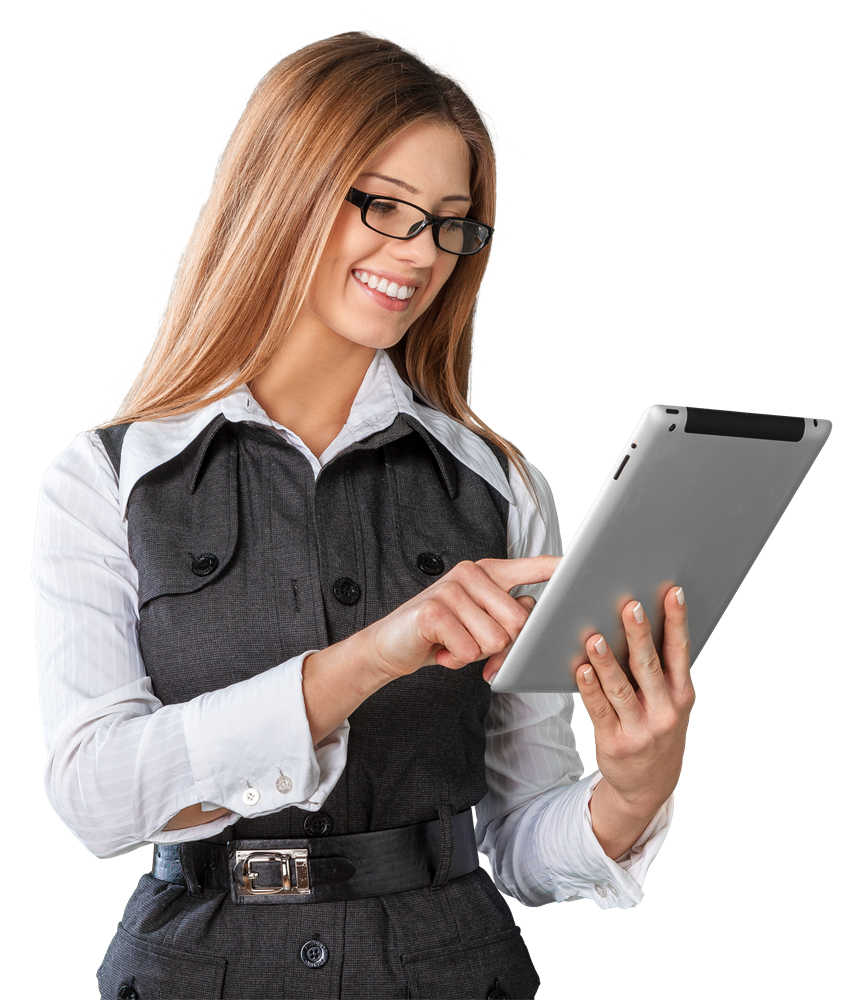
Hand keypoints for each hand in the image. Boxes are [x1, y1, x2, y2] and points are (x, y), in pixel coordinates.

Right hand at [360, 556, 559, 682]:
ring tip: (454, 645)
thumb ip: (507, 615)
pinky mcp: (433, 611)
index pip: (531, 567)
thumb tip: (531, 620)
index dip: (556, 567)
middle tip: (474, 646)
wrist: (390, 645)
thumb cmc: (442, 634)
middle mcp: (471, 573)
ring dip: (476, 655)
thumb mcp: (479, 620)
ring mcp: (450, 588)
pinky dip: (456, 661)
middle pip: (519, 621)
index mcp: (488, 572)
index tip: (580, 563)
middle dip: (502, 646)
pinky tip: (440, 651)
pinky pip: (467, 649)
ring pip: (495, 639)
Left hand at [576, 586, 694, 814]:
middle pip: (649, 666)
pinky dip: (590, 688)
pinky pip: (599, 710)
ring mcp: (640, 728)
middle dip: (639, 634)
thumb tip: (639, 622)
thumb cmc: (657, 730)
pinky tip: (581, 669)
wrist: (649, 785)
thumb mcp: (672, 703)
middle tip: (630, 606)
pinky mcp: (615, 741)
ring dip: (607, 662)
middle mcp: (665, 710)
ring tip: (596, 638)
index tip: (673, 592)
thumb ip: (660, 670)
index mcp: (681, 694)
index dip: (677, 620)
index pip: (679, 651)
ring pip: (621, 688)